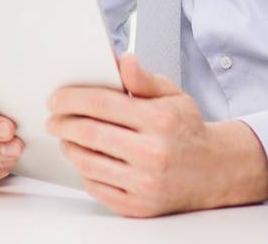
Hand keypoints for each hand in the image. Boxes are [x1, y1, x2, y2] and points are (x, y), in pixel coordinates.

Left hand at [46, 53, 267, 216]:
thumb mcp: (173, 95)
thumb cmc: (188, 130)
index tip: (56, 98)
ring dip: (69, 147)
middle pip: (89, 134)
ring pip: (88, 163)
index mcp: (159, 120)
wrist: (214, 171)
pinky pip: (97, 187)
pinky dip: (84, 172)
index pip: (101, 104)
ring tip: (67, 137)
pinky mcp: (139, 206)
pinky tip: (85, 159)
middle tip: (53, 119)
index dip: (71, 99)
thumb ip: (143, 79)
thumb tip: (123, 60)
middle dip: (62, 124)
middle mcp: (152, 153)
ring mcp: (145, 183)